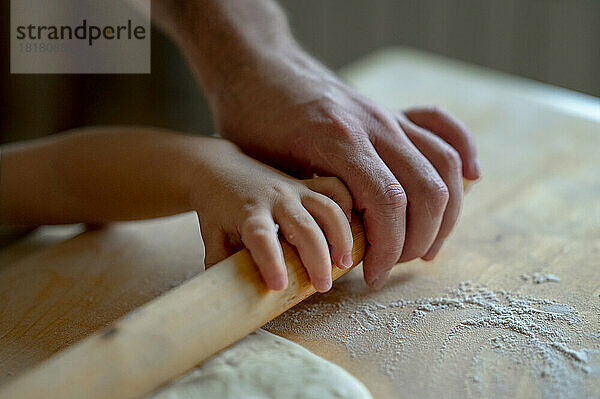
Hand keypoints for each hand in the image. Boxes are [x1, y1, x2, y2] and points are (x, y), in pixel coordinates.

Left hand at [190, 139, 352, 292]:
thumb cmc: (217, 210)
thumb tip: (232, 303)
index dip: (271, 261)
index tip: (279, 287)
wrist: (219, 169)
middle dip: (316, 258)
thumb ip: (223, 268)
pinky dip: (348, 206)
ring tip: (345, 263)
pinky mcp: (306, 184)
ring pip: (326, 208)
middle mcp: (274, 199)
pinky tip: (354, 229)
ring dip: (340, 236)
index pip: (260, 236)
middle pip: (302, 226)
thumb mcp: (213, 239)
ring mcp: (294, 189)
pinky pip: (334, 188)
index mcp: (248, 214)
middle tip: (323, 286)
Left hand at [211, 52, 479, 288]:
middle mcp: (373, 125)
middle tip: (392, 266)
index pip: (388, 204)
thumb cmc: (251, 119)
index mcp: (338, 139)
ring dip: (444, 213)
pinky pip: (442, 128)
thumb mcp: (265, 167)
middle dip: (418, 241)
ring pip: (443, 165)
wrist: (257, 67)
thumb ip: (305, 202)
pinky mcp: (391, 112)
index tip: (370, 276)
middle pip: (428, 190)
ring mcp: (387, 115)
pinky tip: (469, 179)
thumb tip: (330, 251)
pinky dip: (463, 154)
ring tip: (424, 246)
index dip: (389, 250)